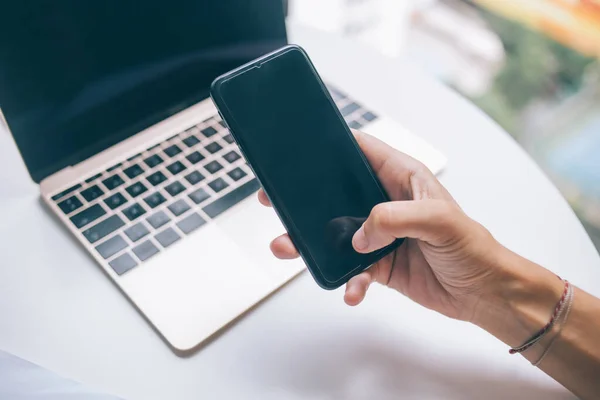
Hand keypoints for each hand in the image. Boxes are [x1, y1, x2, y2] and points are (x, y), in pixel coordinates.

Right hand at [258, 130, 508, 321]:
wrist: (482, 294)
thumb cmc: (472, 248)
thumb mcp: (440, 221)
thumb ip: (395, 218)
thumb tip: (358, 234)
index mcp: (401, 178)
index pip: (360, 150)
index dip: (330, 146)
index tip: (299, 149)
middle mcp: (385, 202)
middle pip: (335, 192)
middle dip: (304, 198)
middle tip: (273, 200)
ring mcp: (379, 234)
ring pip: (334, 233)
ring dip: (310, 243)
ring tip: (288, 249)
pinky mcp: (378, 263)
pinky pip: (350, 268)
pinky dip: (346, 280)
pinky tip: (351, 291)